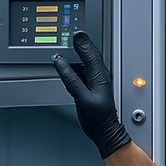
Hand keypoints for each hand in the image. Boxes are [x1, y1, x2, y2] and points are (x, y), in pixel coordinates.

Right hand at [53, 31, 131, 158]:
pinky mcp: (89, 86)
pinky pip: (80, 71)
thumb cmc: (98, 119)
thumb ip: (71, 79)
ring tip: (64, 49)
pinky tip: (66, 66)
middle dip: (78, 44)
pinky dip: (73, 67)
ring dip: (75, 55)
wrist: (104, 132)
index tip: (73, 33)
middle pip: (88, 54)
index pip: (90, 53)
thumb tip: (61, 63)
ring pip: (83, 62)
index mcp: (100, 75)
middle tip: (68, 35)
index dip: (81, 41)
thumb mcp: (82, 98)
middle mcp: (99, 75)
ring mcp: (94, 80)